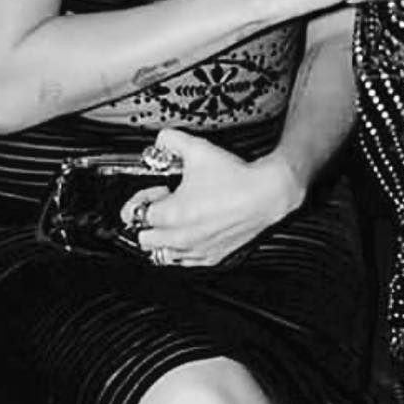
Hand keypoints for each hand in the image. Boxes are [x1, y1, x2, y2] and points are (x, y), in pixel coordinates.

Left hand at [119, 128, 303, 267]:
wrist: (266, 193)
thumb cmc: (236, 178)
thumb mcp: (198, 149)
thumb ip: (171, 140)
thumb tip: (161, 141)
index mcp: (171, 214)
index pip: (137, 214)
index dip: (145, 197)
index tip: (157, 190)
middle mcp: (180, 237)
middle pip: (144, 239)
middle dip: (149, 221)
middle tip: (164, 205)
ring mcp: (196, 250)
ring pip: (161, 255)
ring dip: (163, 238)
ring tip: (176, 221)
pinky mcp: (211, 257)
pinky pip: (183, 262)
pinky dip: (181, 250)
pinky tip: (192, 232)